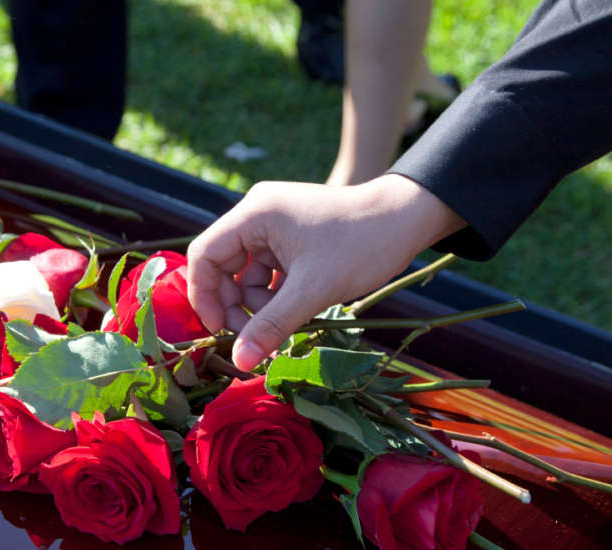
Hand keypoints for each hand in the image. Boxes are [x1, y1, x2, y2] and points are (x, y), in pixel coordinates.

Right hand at [186, 174, 466, 369]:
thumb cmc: (362, 245)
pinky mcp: (291, 235)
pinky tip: (297, 310)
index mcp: (254, 213)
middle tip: (254, 338)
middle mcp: (258, 213)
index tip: (221, 330)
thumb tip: (239, 362)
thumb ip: (272, 325)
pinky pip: (268, 270)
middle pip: (222, 266)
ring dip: (259, 303)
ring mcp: (274, 224)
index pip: (204, 254)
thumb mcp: (313, 290)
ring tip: (286, 323)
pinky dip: (276, 294)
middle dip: (235, 304)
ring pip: (247, 273)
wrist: (408, 218)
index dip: (205, 296)